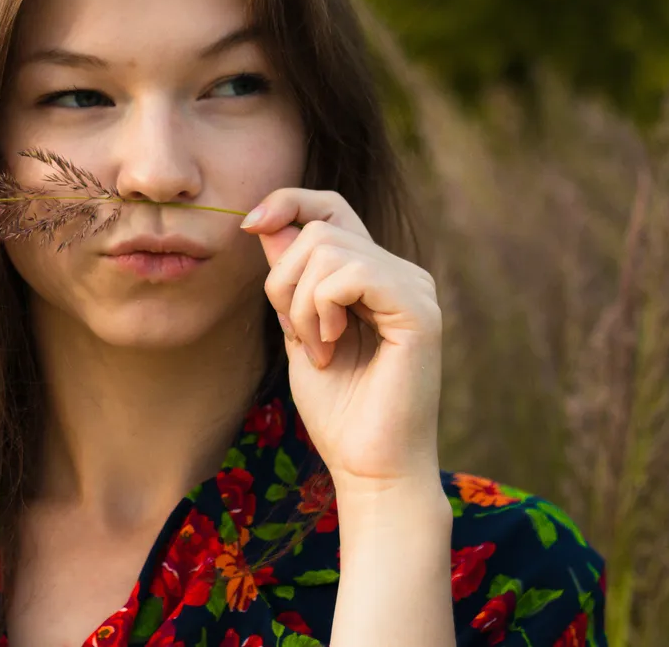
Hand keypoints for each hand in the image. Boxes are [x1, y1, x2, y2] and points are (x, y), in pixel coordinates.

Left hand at [241, 188, 443, 495]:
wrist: (370, 468)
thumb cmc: (338, 410)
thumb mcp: (298, 330)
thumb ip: (289, 278)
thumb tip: (266, 221)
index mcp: (376, 275)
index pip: (332, 208)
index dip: (289, 202)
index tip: (249, 225)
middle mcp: (402, 273)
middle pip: (318, 229)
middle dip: (284, 280)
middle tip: (297, 335)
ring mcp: (415, 288)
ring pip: (328, 248)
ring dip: (301, 304)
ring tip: (317, 350)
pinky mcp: (419, 311)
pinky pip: (351, 274)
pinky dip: (322, 310)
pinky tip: (331, 348)